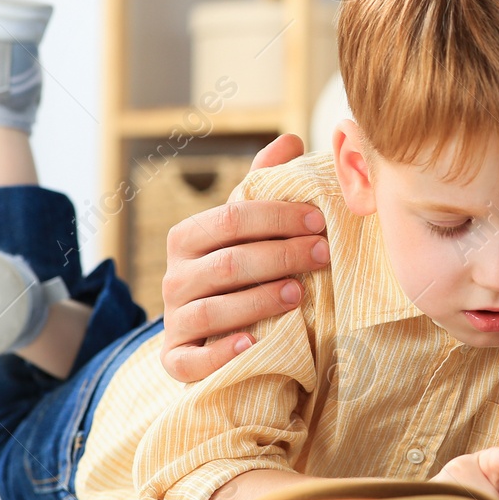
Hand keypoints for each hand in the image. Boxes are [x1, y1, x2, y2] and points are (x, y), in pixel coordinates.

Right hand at [160, 134, 331, 381]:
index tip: (320, 219)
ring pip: (213, 309)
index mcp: (189, 236)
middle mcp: (175, 276)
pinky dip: (220, 353)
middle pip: (228, 263)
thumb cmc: (240, 268)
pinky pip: (190, 360)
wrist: (213, 329)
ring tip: (299, 296)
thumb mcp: (248, 226)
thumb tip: (292, 139)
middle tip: (324, 255)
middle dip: (281, 256)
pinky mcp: (175, 359)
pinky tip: (253, 344)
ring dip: (259, 301)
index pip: (233, 217)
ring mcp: (174, 319)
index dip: (278, 217)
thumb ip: (264, 182)